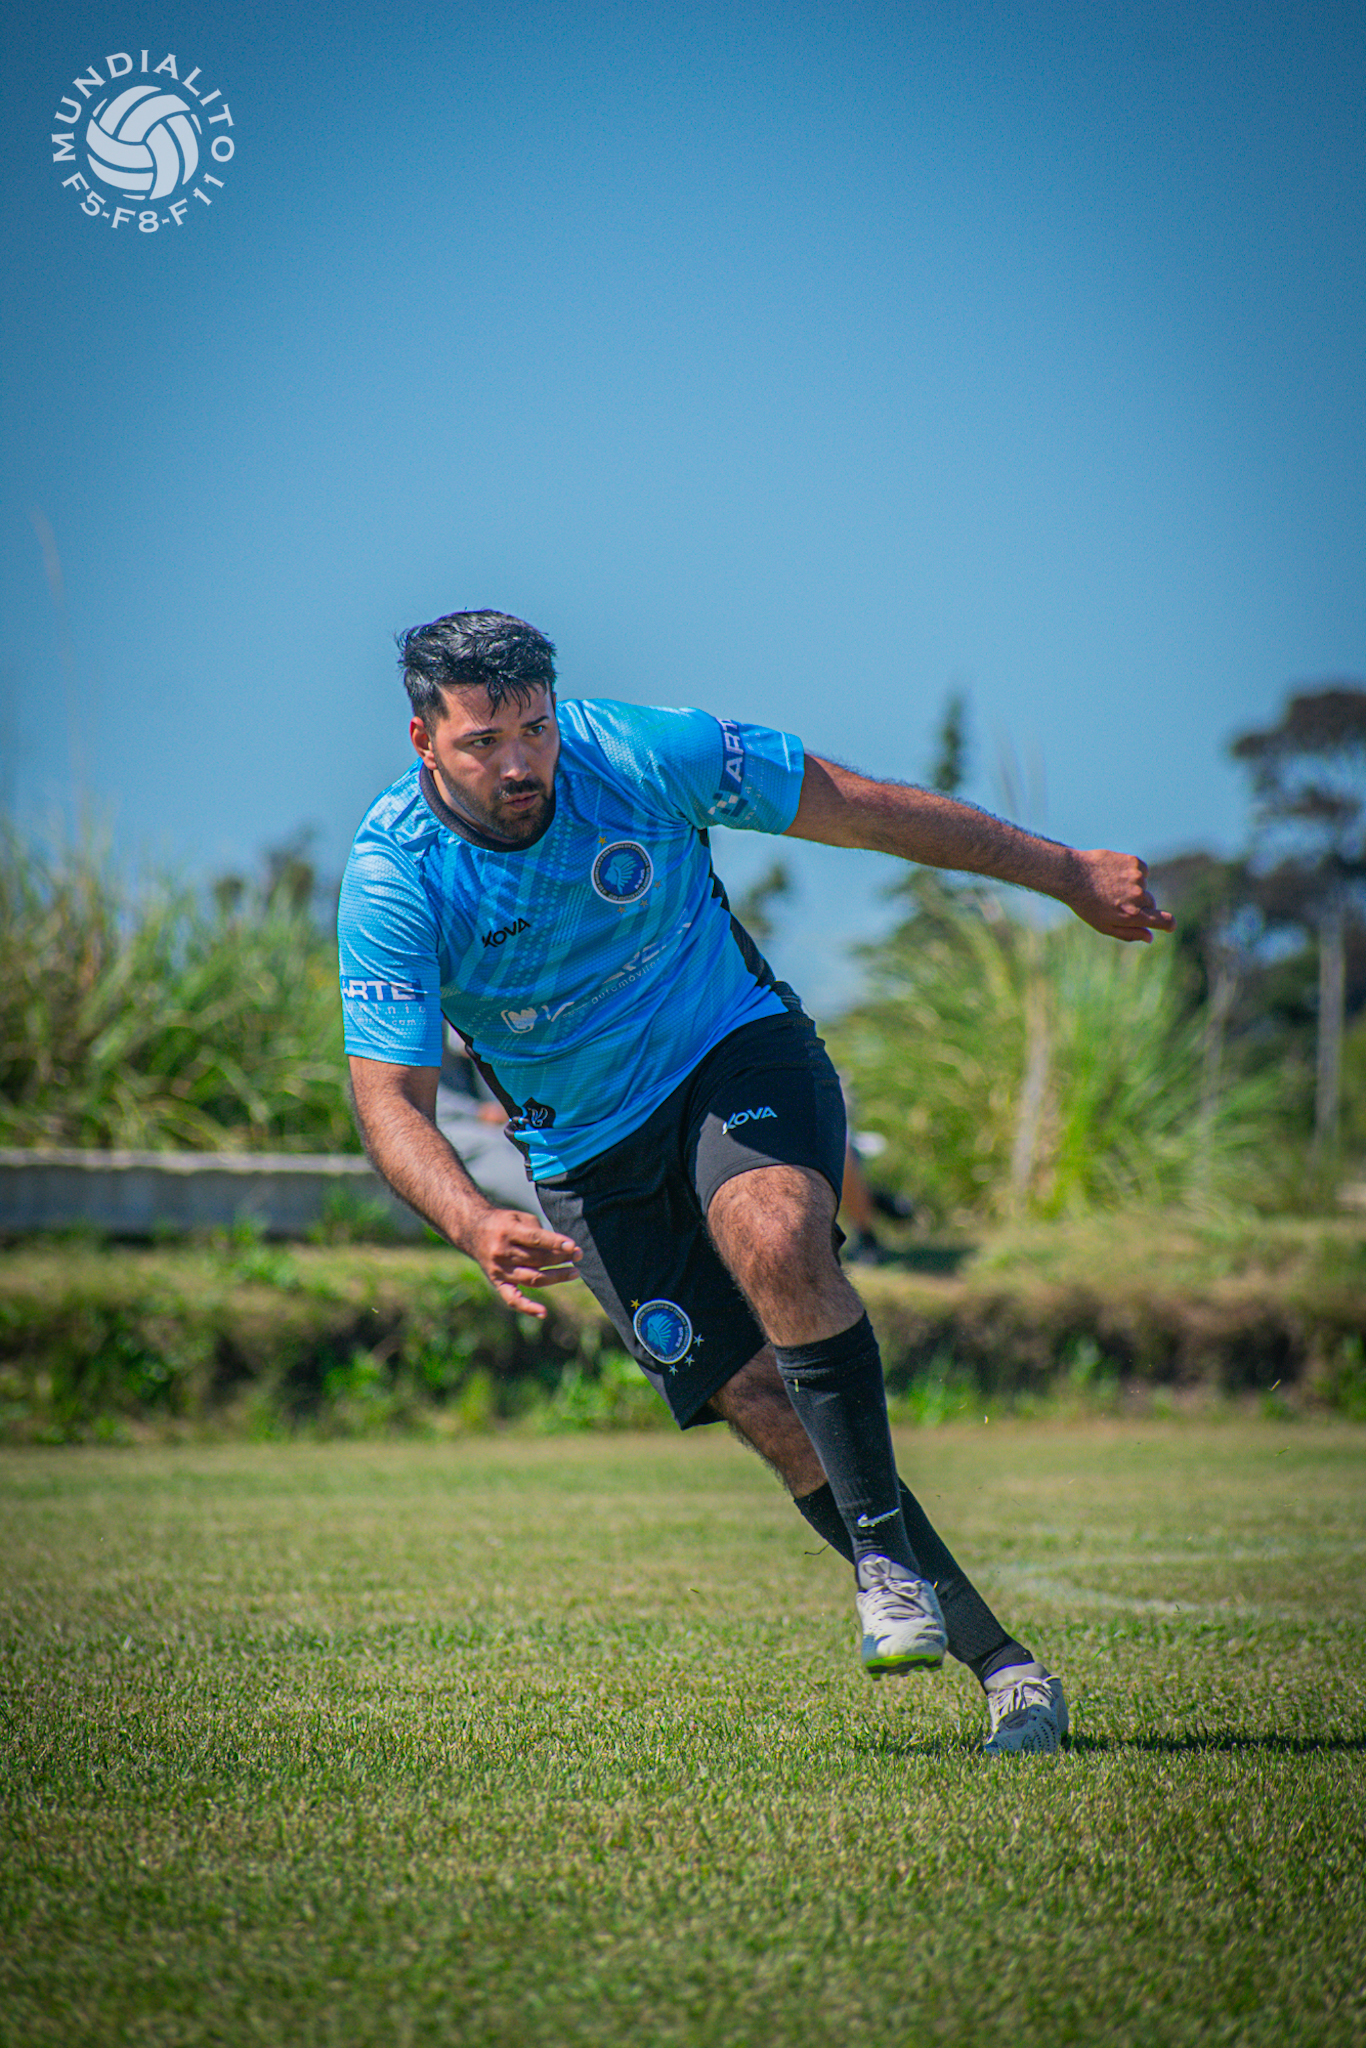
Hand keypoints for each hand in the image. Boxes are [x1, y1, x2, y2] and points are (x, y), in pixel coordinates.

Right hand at [467, 1207, 581, 1315]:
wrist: (472, 1230)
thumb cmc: (503, 1222)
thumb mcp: (519, 1218)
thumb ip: (538, 1231)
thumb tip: (561, 1248)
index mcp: (507, 1232)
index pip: (535, 1239)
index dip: (555, 1243)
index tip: (573, 1246)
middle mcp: (502, 1252)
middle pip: (537, 1259)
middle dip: (561, 1258)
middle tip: (579, 1255)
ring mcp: (499, 1270)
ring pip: (532, 1278)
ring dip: (556, 1277)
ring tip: (574, 1272)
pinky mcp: (497, 1283)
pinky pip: (512, 1299)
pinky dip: (527, 1308)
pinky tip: (543, 1313)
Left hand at [1066, 851, 1175, 943]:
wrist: (1072, 875)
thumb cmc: (1086, 904)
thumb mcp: (1105, 926)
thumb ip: (1130, 933)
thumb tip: (1150, 937)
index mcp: (1133, 915)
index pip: (1163, 920)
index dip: (1168, 923)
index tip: (1170, 925)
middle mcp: (1138, 897)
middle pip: (1149, 902)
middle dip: (1137, 903)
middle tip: (1114, 901)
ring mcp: (1137, 878)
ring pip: (1142, 886)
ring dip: (1131, 886)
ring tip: (1109, 885)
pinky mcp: (1134, 862)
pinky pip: (1140, 871)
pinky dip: (1130, 872)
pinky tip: (1113, 873)